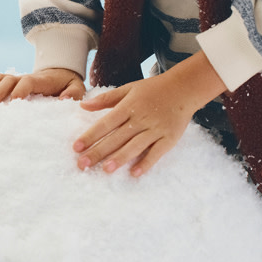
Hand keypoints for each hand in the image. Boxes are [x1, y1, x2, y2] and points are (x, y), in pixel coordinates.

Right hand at [0, 68, 85, 102]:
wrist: (61, 73)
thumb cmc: (68, 84)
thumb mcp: (77, 87)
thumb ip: (74, 93)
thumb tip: (64, 99)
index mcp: (40, 80)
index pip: (27, 82)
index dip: (19, 90)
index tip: (13, 102)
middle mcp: (25, 77)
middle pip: (8, 80)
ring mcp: (16, 79)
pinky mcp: (10, 83)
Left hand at [73, 51, 224, 177]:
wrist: (184, 88)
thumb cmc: (153, 89)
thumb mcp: (129, 89)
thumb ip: (106, 99)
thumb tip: (83, 106)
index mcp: (130, 106)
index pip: (106, 123)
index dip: (91, 135)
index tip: (76, 147)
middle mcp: (142, 118)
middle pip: (117, 137)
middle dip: (99, 151)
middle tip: (82, 164)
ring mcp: (156, 129)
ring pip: (135, 146)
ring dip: (120, 158)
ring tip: (106, 169)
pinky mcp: (169, 138)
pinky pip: (156, 152)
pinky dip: (146, 162)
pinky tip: (134, 173)